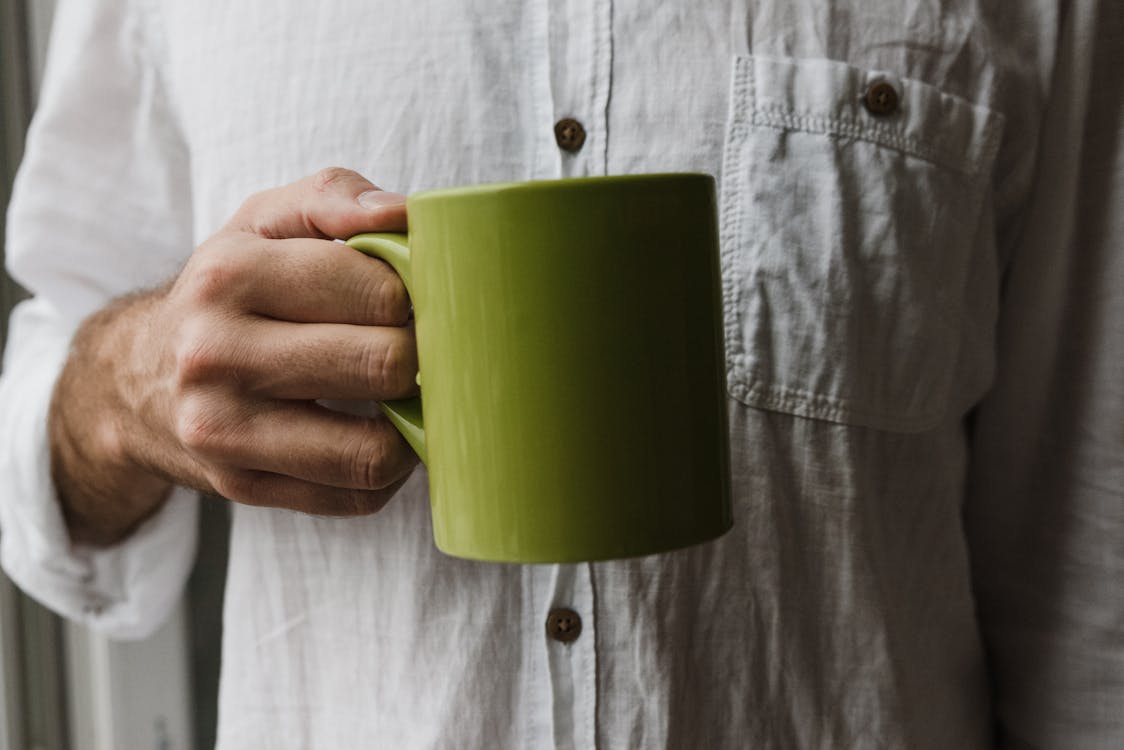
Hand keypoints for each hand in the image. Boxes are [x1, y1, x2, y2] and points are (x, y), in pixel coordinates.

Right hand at [50, 168, 419, 543]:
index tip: (418, 299)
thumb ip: (334, 199)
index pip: (379, 291)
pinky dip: (386, 472)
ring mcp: (225, 430)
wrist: (138, 379)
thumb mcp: (263, 222)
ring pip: (375, 451)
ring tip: (407, 397)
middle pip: (385, 365)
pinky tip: (376, 436)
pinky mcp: (243, 486)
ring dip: (413, 427)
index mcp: (230, 276)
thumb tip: (404, 215)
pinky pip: (356, 496)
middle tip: (421, 348)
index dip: (420, 296)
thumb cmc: (228, 291)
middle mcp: (216, 354)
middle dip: (422, 357)